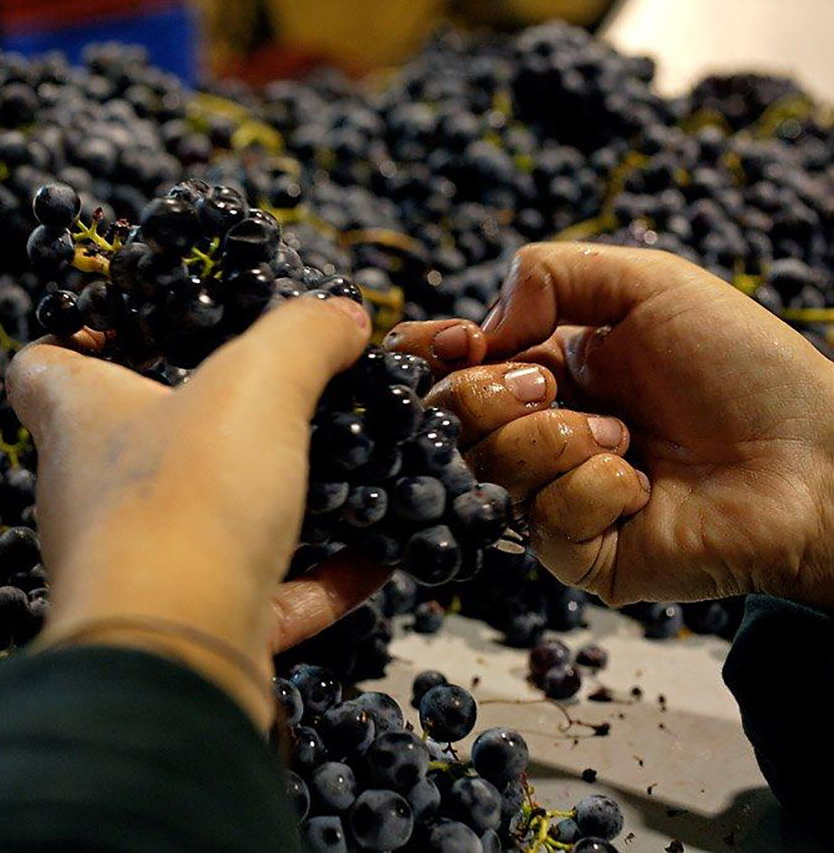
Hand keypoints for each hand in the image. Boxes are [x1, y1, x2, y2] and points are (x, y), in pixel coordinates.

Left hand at [7, 295, 383, 725]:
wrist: (172, 655)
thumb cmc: (186, 500)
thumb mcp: (255, 385)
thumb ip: (302, 336)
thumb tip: (344, 313)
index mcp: (81, 420)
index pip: (39, 367)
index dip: (71, 338)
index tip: (129, 327)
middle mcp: (93, 494)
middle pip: (131, 442)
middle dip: (198, 420)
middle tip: (269, 395)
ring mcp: (137, 566)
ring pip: (200, 522)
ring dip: (266, 500)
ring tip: (339, 472)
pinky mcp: (188, 625)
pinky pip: (260, 594)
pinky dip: (317, 578)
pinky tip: (377, 560)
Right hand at [386, 243, 833, 608]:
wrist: (817, 460)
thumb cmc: (745, 370)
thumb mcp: (650, 284)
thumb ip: (549, 273)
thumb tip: (478, 332)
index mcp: (544, 370)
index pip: (447, 366)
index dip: (431, 354)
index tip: (459, 343)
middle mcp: (537, 434)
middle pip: (449, 417)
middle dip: (497, 394)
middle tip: (557, 388)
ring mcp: (552, 498)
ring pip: (488, 468)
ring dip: (560, 439)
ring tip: (627, 436)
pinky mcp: (577, 555)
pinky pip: (542, 519)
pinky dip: (596, 489)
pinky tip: (643, 486)